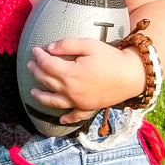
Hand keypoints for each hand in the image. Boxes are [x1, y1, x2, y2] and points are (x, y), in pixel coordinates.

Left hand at [26, 38, 146, 124]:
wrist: (133, 75)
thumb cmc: (112, 58)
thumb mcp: (90, 45)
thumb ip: (68, 45)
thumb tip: (50, 48)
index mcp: (70, 74)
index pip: (47, 64)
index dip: (39, 56)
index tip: (36, 50)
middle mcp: (71, 90)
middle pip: (47, 81)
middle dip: (36, 71)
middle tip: (30, 64)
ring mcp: (79, 101)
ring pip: (54, 101)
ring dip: (41, 97)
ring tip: (32, 92)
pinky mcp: (89, 107)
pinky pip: (75, 116)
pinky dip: (67, 118)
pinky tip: (61, 119)